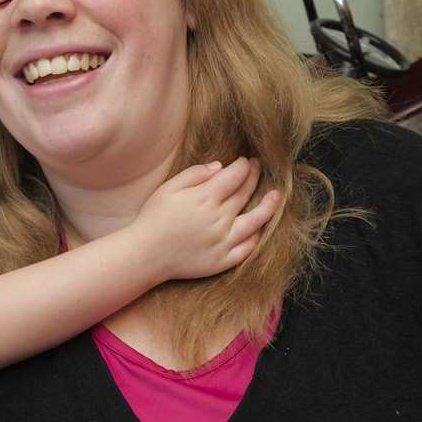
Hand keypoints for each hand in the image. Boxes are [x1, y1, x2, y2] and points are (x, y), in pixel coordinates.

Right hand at [133, 158, 280, 281]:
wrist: (145, 254)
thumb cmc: (153, 218)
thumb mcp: (168, 188)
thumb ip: (195, 174)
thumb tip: (220, 167)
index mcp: (205, 198)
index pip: (235, 176)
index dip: (243, 166)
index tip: (246, 160)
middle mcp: (219, 218)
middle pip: (245, 193)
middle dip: (254, 177)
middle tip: (257, 168)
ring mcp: (223, 241)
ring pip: (255, 221)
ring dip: (269, 206)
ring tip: (277, 196)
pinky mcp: (223, 260)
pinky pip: (247, 248)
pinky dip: (256, 237)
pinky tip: (260, 228)